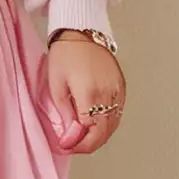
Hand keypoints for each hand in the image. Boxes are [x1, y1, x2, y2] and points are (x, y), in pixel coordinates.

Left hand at [44, 35, 125, 154]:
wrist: (81, 32)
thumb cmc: (65, 55)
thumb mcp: (56, 85)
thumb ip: (65, 113)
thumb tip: (69, 136)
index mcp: (89, 93)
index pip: (89, 131)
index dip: (77, 144)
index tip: (65, 146)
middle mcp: (108, 93)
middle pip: (104, 132)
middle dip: (88, 145)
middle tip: (72, 146)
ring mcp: (118, 90)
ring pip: (113, 125)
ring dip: (98, 137)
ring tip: (81, 138)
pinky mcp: (122, 86)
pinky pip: (118, 113)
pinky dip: (107, 124)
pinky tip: (95, 126)